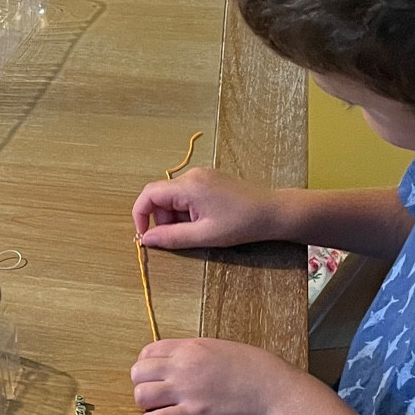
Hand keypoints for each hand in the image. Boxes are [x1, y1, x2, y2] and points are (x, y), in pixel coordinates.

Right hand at [132, 168, 289, 250]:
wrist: (273, 213)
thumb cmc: (242, 224)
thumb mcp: (203, 236)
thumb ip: (171, 237)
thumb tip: (147, 239)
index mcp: (188, 186)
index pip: (149, 194)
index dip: (140, 215)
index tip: (146, 236)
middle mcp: (192, 175)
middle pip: (161, 197)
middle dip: (162, 219)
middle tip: (179, 238)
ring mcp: (202, 176)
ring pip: (174, 198)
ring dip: (176, 217)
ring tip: (198, 231)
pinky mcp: (210, 180)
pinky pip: (187, 195)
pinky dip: (188, 211)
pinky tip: (205, 222)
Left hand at [132, 338, 307, 414]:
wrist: (274, 392)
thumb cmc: (255, 369)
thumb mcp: (221, 348)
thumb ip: (195, 353)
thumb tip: (178, 360)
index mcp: (190, 347)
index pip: (147, 352)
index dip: (147, 366)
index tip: (156, 376)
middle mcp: (182, 366)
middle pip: (138, 374)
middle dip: (144, 385)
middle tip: (158, 395)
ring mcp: (186, 391)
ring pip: (141, 396)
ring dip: (146, 405)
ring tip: (161, 409)